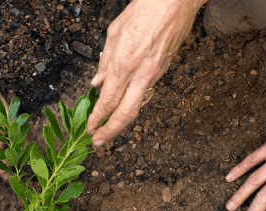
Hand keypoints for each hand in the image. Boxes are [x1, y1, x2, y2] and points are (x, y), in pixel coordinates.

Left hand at [87, 0, 205, 145]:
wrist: (175, 0)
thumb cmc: (145, 9)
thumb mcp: (114, 32)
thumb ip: (105, 61)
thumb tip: (97, 82)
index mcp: (124, 63)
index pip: (108, 100)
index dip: (97, 118)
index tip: (89, 129)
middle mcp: (140, 74)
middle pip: (125, 114)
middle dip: (110, 132)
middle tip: (98, 142)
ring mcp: (154, 74)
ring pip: (136, 106)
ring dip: (121, 120)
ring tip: (108, 128)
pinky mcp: (163, 70)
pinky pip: (144, 91)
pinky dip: (131, 102)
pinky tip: (123, 104)